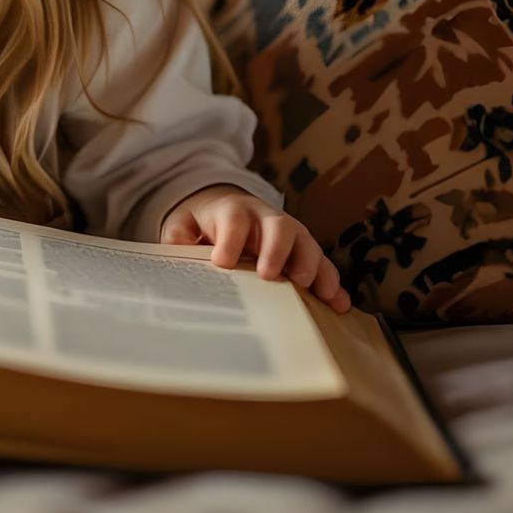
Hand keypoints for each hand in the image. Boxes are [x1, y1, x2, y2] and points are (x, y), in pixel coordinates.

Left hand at [159, 183, 351, 312]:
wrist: (226, 208)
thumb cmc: (204, 223)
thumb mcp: (183, 224)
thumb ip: (178, 236)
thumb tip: (175, 251)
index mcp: (232, 211)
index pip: (232, 219)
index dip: (230, 238)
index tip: (222, 262)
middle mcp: (265, 219)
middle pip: (278, 226)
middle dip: (276, 250)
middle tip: (269, 275)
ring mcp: (289, 234)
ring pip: (306, 243)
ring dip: (311, 265)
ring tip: (311, 288)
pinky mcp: (304, 252)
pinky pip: (323, 265)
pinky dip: (331, 283)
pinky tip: (337, 304)